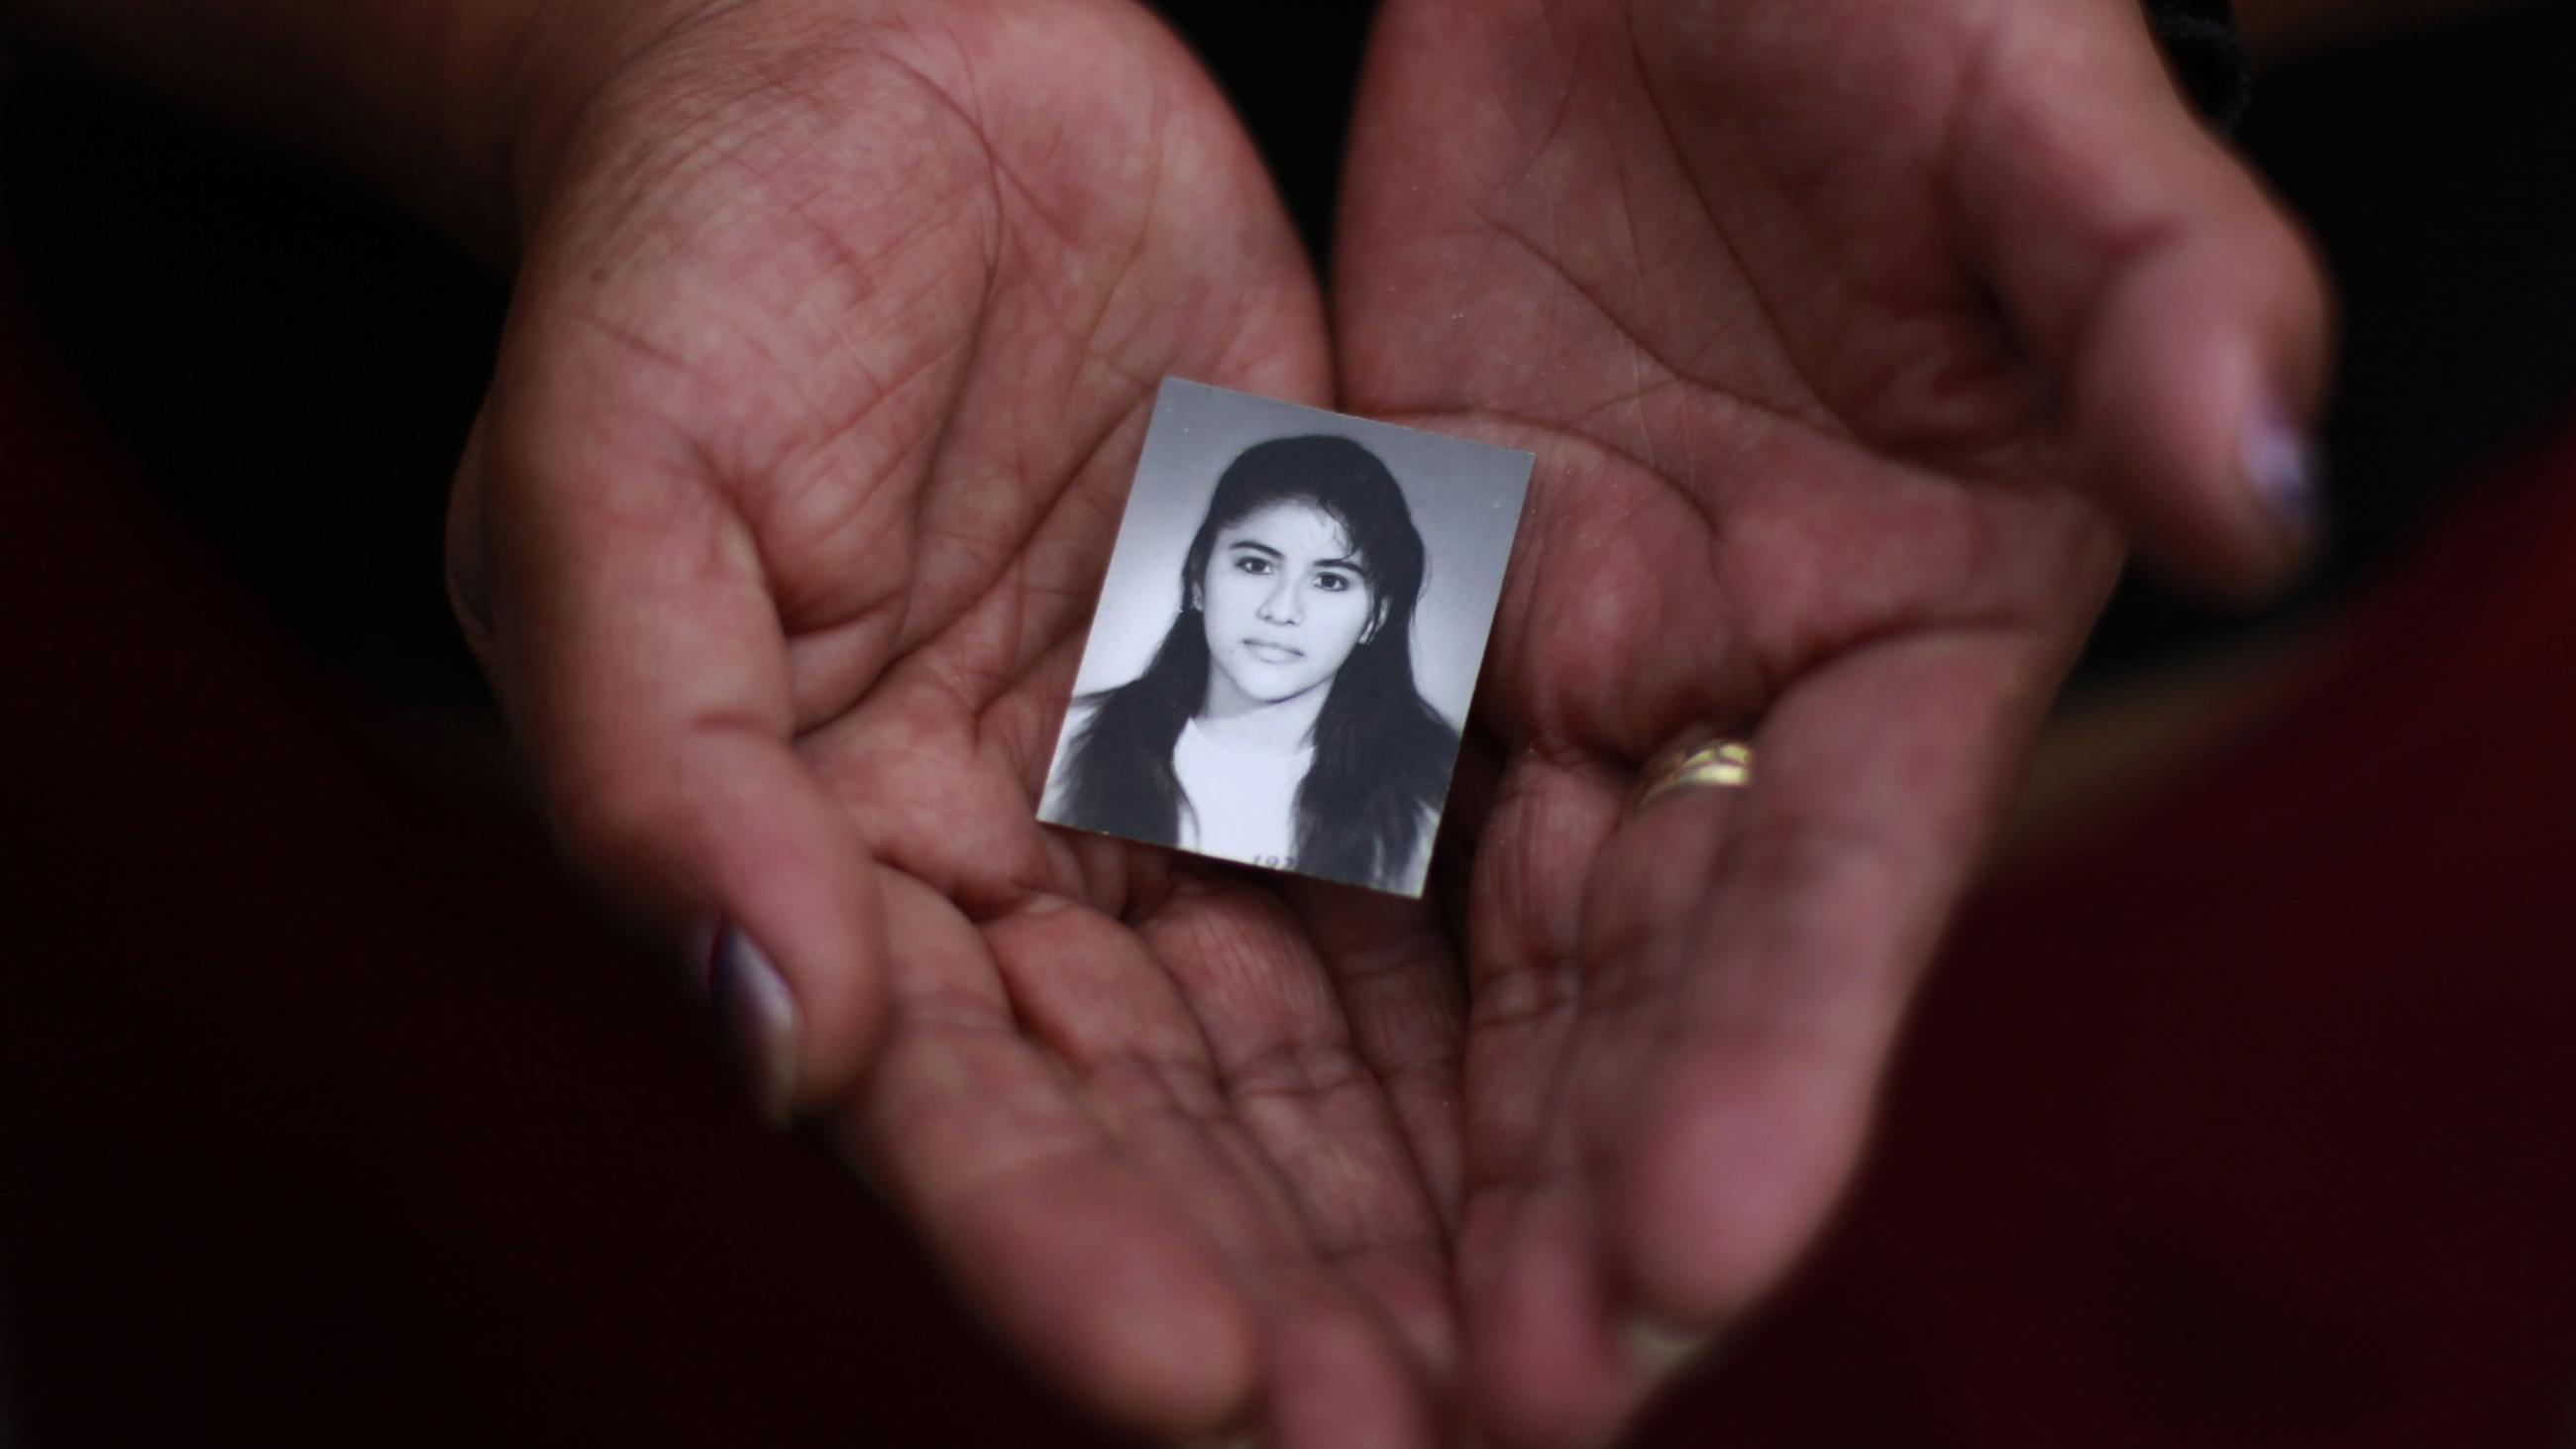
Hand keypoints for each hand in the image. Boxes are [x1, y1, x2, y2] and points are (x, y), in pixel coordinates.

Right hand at [449, 2, 1464, 1439]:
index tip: (1212, 1380)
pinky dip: (1527, 977)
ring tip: (1577, 1348)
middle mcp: (1027, 875)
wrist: (865, 57)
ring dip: (1441, 1196)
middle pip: (1173, 1129)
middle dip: (1299, 1290)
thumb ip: (653, 767)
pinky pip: (1443, 837)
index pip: (955, 1113)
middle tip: (1447, 1433)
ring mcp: (1190, 777)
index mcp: (830, 868)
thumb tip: (765, 1038)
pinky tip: (1630, 1099)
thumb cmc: (682, 266)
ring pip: (1333, 1030)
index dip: (1068, 1254)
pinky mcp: (1333, 663)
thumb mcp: (609, 490)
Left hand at [1335, 0, 2328, 1440]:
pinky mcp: (1375, 615)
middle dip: (1552, 1218)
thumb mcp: (2032, 114)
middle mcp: (1714, 713)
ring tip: (1278, 1372)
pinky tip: (1148, 1130)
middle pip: (1629, 1008)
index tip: (1679, 1267)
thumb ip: (2151, 286)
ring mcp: (1532, 681)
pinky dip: (1241, 977)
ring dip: (1380, 1175)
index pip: (1832, 904)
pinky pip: (1294, 815)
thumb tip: (2263, 480)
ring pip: (1448, 970)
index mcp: (1906, 643)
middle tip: (1446, 1422)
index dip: (1770, 1085)